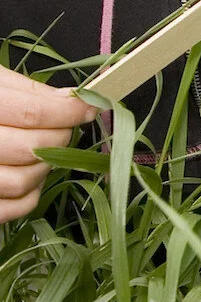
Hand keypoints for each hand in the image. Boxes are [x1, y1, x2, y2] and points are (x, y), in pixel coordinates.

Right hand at [0, 66, 96, 222]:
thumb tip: (72, 100)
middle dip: (60, 137)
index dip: (68, 111)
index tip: (88, 108)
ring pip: (21, 182)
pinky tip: (30, 175)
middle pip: (30, 148)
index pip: (32, 113)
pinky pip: (11, 209)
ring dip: (46, 166)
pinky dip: (31, 195)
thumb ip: (28, 91)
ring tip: (46, 151)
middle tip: (65, 129)